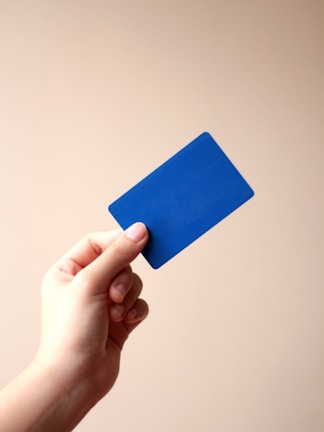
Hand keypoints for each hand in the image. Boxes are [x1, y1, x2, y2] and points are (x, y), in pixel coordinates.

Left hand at [37, 222, 148, 399]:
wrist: (76, 378)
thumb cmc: (70, 332)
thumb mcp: (91, 283)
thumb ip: (117, 254)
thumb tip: (138, 230)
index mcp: (68, 272)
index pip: (97, 242)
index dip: (117, 240)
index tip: (139, 238)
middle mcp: (85, 285)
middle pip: (119, 262)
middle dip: (122, 277)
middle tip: (114, 294)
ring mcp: (103, 303)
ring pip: (132, 283)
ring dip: (129, 296)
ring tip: (115, 313)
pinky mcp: (119, 320)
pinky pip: (138, 303)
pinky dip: (136, 310)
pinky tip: (126, 321)